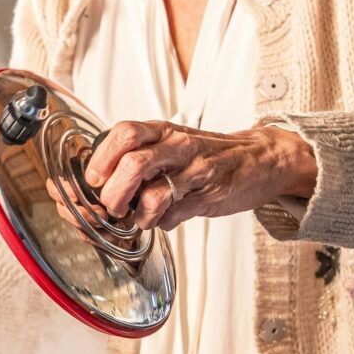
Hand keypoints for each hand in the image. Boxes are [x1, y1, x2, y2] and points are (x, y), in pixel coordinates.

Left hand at [82, 120, 318, 231]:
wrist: (260, 159)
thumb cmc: (208, 154)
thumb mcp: (171, 143)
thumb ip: (139, 155)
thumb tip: (96, 181)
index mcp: (162, 130)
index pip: (123, 133)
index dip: (101, 159)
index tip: (93, 180)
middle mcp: (178, 146)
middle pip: (131, 165)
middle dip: (112, 194)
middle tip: (111, 207)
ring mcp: (195, 171)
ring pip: (152, 195)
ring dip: (137, 215)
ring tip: (140, 218)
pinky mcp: (208, 196)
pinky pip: (173, 216)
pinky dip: (161, 223)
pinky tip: (166, 218)